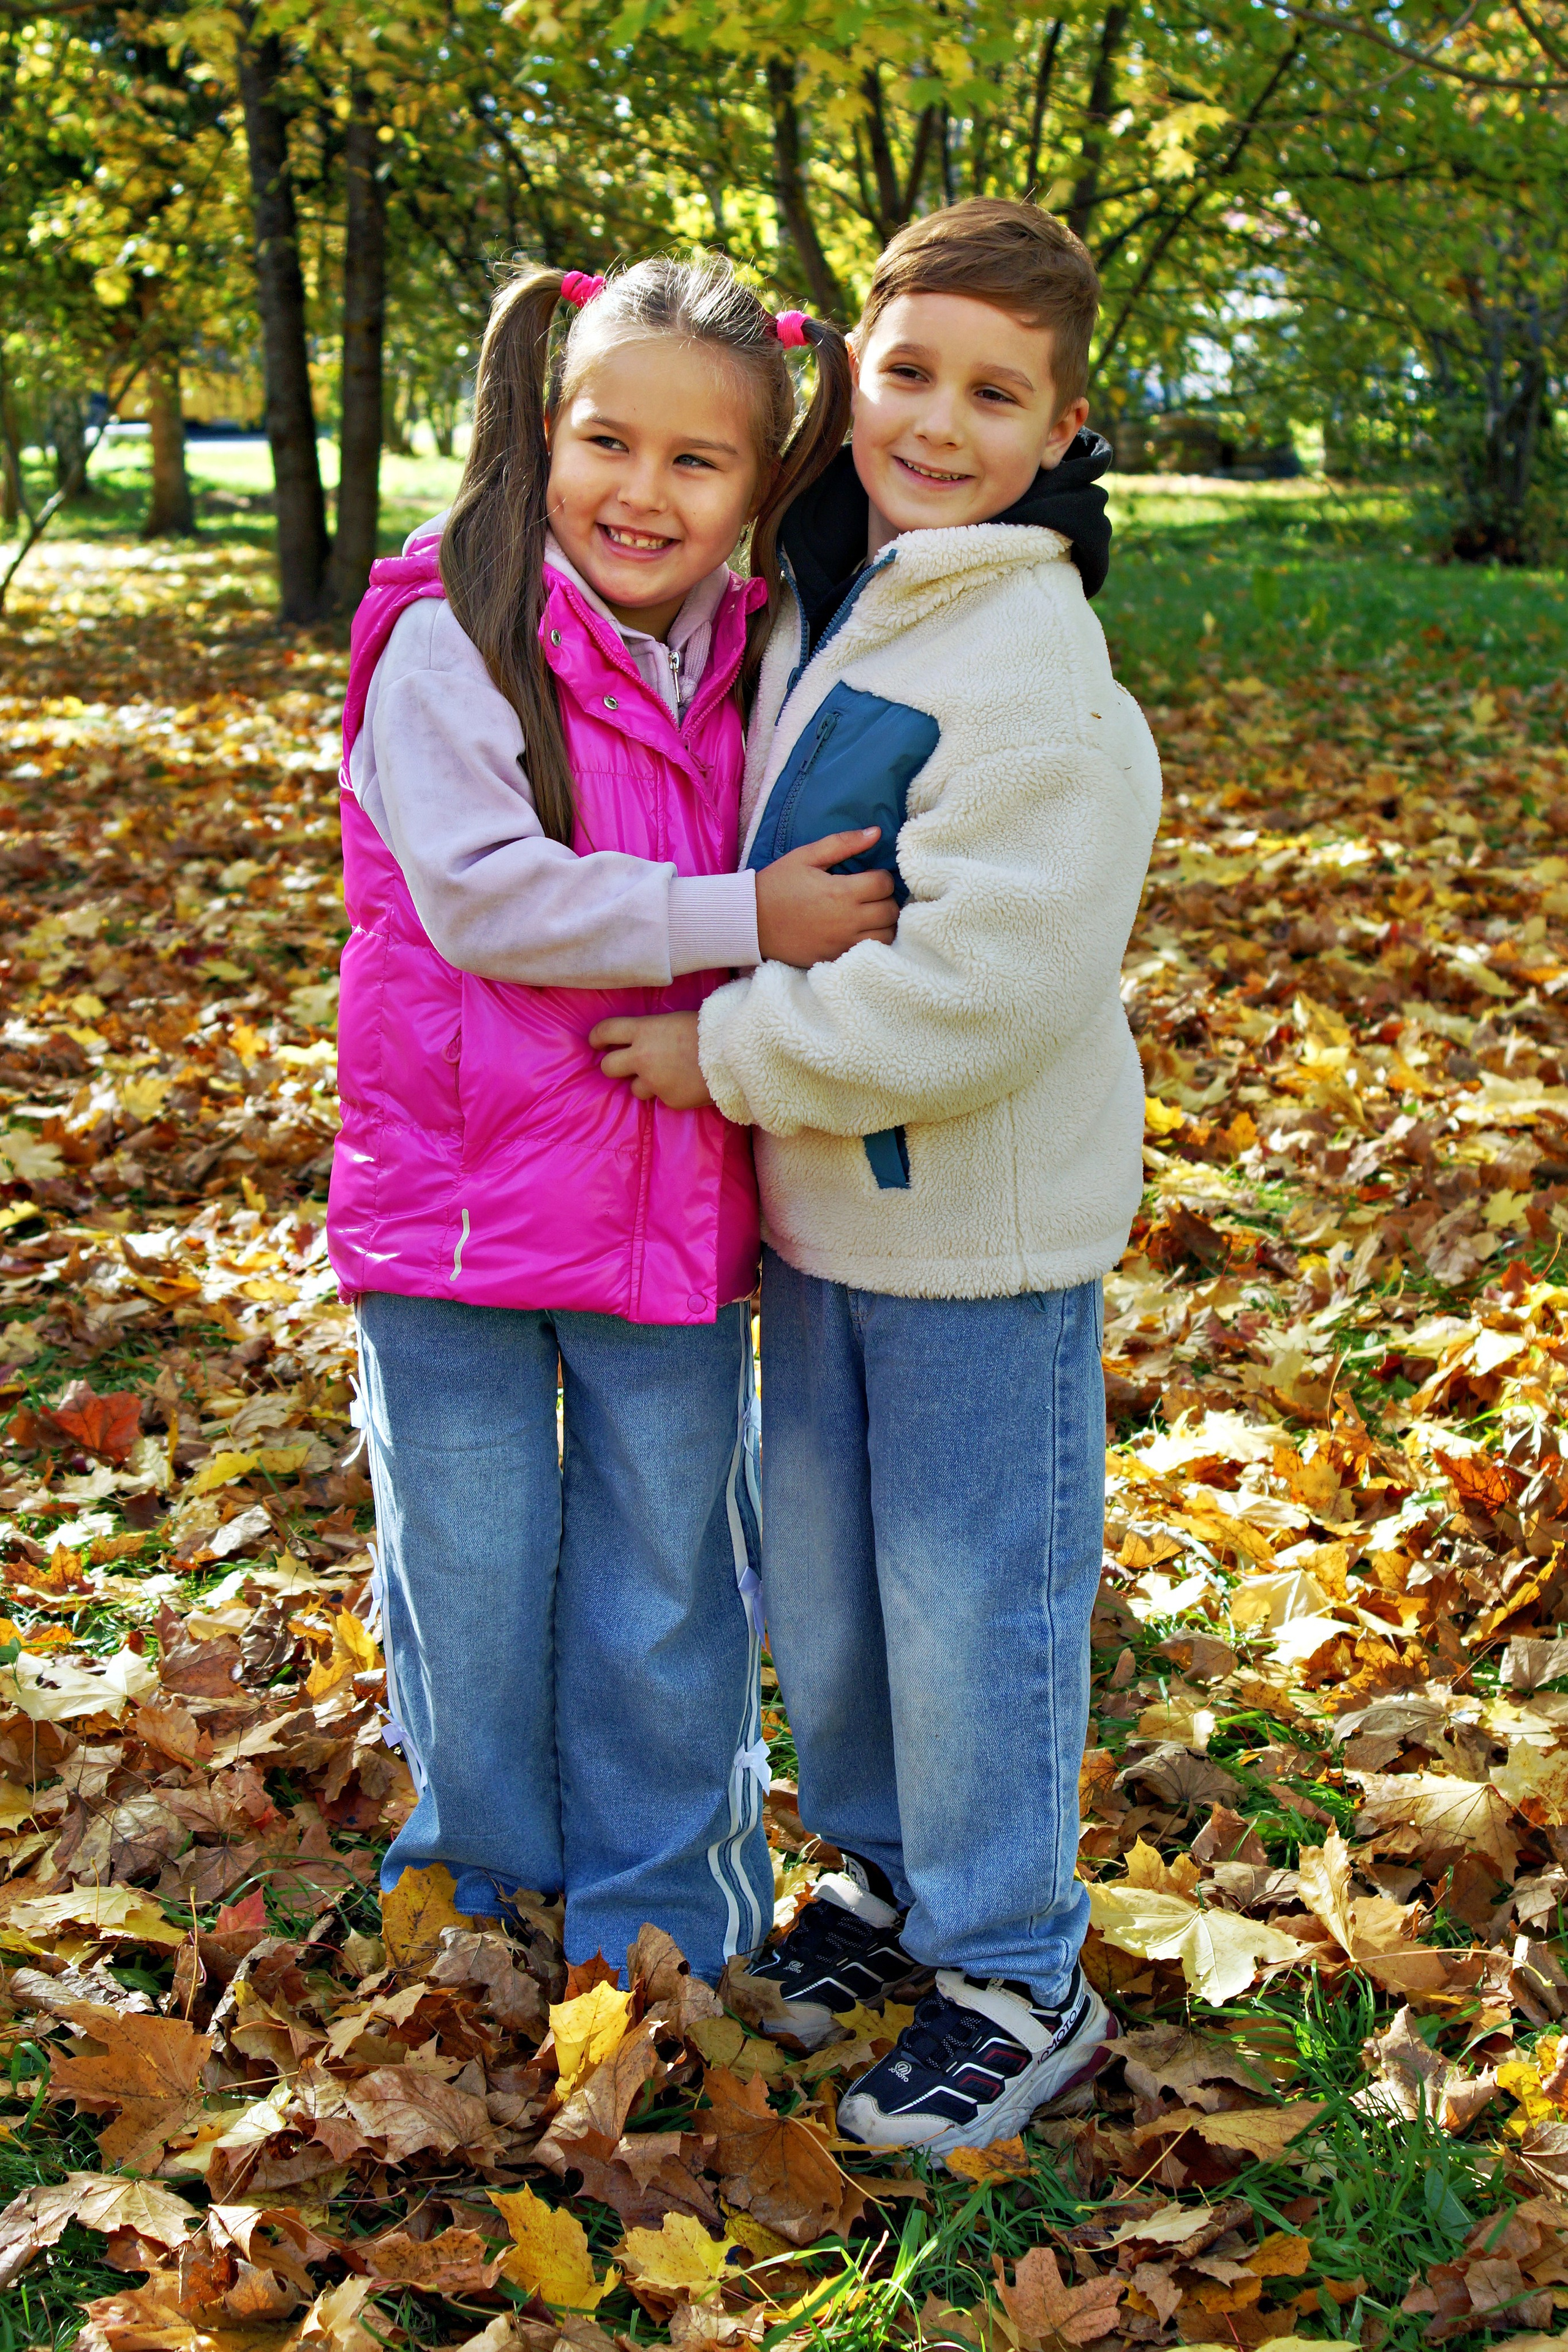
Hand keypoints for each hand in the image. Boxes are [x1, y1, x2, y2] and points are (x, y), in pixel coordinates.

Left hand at [590, 1011, 712, 1107]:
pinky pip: (661, 1098)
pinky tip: (686, 1083)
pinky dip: (670, 1092)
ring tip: (668, 1075)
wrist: (735, 1056)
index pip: (606, 1031)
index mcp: (644, 1031)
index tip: (596, 1043)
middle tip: (623, 1064)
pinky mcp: (669, 1101)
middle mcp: (642, 1058)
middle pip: (608, 1067)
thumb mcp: (674, 1020)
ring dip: (645, 1083)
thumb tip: (641, 1038)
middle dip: (613, 1065)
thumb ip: (652, 1031)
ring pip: (635, 1089)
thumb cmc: (709, 1030)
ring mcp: (654, 1082)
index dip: (597, 1037)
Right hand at [755, 828, 898, 967]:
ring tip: (870, 914)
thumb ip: (843, 843)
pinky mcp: (835, 958)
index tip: (870, 877)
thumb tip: (876, 832)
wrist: (750, 921)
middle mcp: (846, 920)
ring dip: (884, 923)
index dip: (882, 877)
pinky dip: (872, 942)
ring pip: (886, 936)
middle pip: (890, 911)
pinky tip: (860, 932)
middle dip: (886, 900)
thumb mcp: (805, 856)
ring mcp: (842, 943)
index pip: (885, 884)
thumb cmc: (777, 885)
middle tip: (872, 895)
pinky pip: (869, 952)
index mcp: (841, 892)